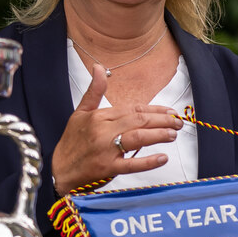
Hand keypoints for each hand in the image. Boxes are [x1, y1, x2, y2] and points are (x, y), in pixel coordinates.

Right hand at [51, 64, 183, 194]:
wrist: (59, 170)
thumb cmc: (72, 141)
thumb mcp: (80, 112)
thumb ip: (94, 91)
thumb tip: (99, 66)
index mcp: (99, 116)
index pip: (133, 109)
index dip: (155, 110)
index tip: (171, 112)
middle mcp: (103, 130)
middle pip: (138, 121)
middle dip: (162, 120)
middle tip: (178, 122)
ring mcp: (105, 150)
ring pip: (137, 138)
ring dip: (159, 135)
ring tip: (173, 134)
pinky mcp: (106, 168)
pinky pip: (131, 164)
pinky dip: (148, 161)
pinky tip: (163, 157)